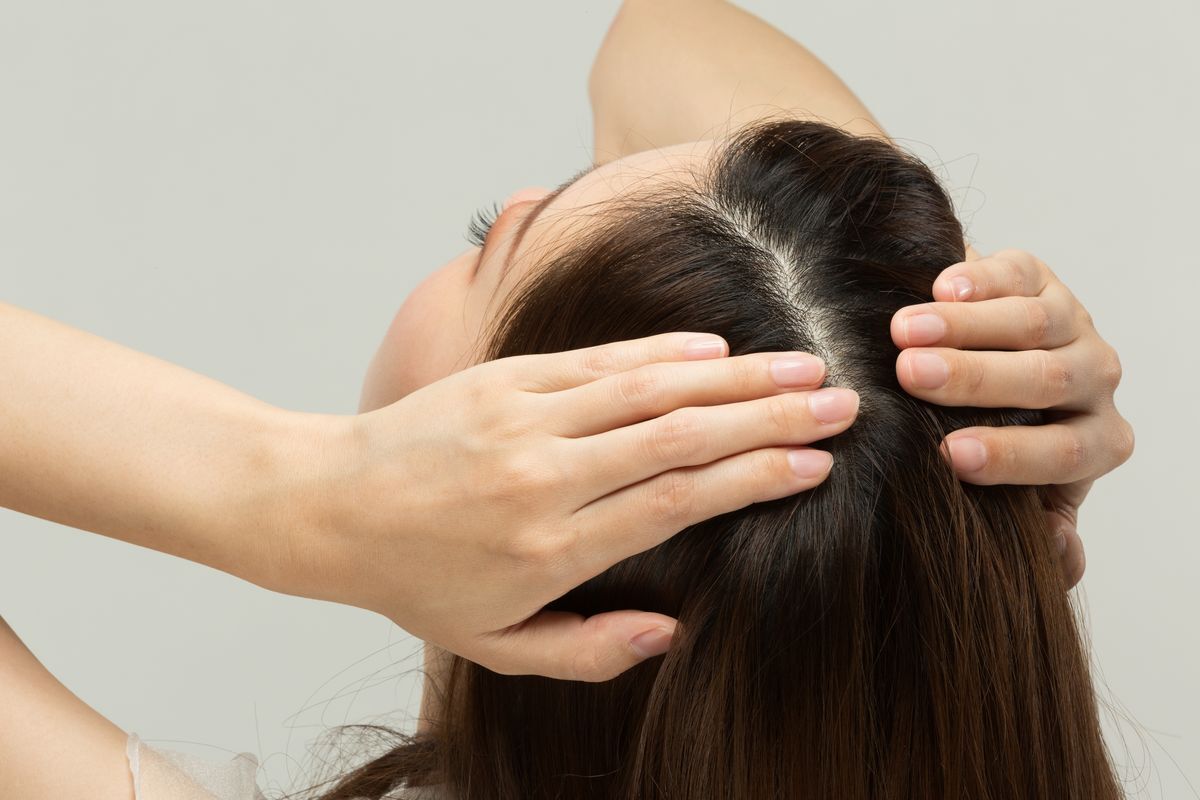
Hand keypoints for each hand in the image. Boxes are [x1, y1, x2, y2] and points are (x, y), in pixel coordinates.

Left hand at [290, 333, 858, 680]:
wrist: (327, 505)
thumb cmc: (417, 581)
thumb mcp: (495, 642)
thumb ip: (587, 648)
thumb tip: (671, 627)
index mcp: (550, 547)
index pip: (674, 502)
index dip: (752, 479)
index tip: (814, 466)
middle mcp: (545, 476)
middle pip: (678, 437)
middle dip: (769, 419)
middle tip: (840, 404)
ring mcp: (524, 417)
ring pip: (648, 388)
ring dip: (733, 376)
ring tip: (802, 366)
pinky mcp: (505, 378)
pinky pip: (598, 359)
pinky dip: (663, 351)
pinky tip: (717, 349)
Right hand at [891, 248, 1133, 587]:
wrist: (978, 378)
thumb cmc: (993, 449)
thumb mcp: (1019, 503)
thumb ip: (1043, 540)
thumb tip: (1056, 547)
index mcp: (1096, 443)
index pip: (1063, 452)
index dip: (1010, 455)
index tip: (950, 455)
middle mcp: (1094, 381)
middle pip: (1047, 378)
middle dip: (976, 377)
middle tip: (912, 375)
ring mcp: (1071, 324)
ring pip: (1032, 321)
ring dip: (962, 325)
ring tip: (903, 332)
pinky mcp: (1038, 279)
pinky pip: (1018, 274)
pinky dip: (979, 279)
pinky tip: (940, 286)